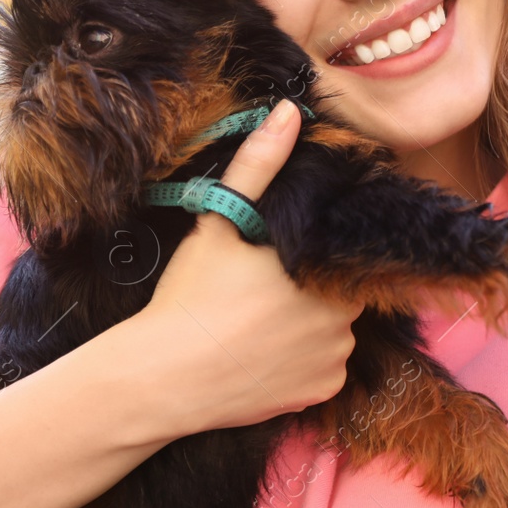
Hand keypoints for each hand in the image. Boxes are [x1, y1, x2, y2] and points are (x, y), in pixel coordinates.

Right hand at [136, 99, 363, 433]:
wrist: (163, 379)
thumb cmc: (192, 296)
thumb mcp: (222, 220)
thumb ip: (260, 164)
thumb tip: (291, 113)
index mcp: (326, 271)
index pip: (343, 253)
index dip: (316, 252)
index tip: (283, 257)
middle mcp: (344, 319)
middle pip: (341, 291)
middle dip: (312, 287)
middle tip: (261, 288)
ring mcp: (333, 361)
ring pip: (333, 331)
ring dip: (310, 325)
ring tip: (258, 322)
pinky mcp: (318, 393)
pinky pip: (322, 370)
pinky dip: (301, 362)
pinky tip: (263, 354)